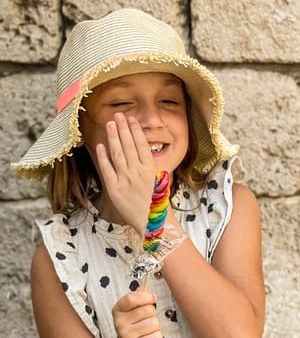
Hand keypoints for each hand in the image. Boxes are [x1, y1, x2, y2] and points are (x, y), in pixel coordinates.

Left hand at [95, 113, 156, 236]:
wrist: (153, 222)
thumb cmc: (157, 203)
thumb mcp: (160, 181)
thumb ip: (152, 166)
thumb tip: (146, 152)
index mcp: (151, 169)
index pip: (142, 144)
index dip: (135, 130)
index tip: (131, 119)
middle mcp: (138, 172)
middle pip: (129, 146)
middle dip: (123, 129)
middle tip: (118, 115)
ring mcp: (126, 180)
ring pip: (118, 154)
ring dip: (113, 137)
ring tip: (110, 124)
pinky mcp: (115, 189)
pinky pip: (107, 170)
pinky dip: (103, 157)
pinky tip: (101, 145)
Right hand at [112, 290, 161, 337]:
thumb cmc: (133, 329)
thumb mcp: (132, 311)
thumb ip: (138, 297)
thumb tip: (144, 288)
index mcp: (118, 310)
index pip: (131, 298)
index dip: (146, 296)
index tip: (152, 298)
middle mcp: (119, 323)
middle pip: (148, 310)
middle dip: (153, 314)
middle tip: (146, 321)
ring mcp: (126, 336)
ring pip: (154, 323)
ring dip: (155, 327)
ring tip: (147, 331)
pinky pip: (157, 335)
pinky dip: (157, 337)